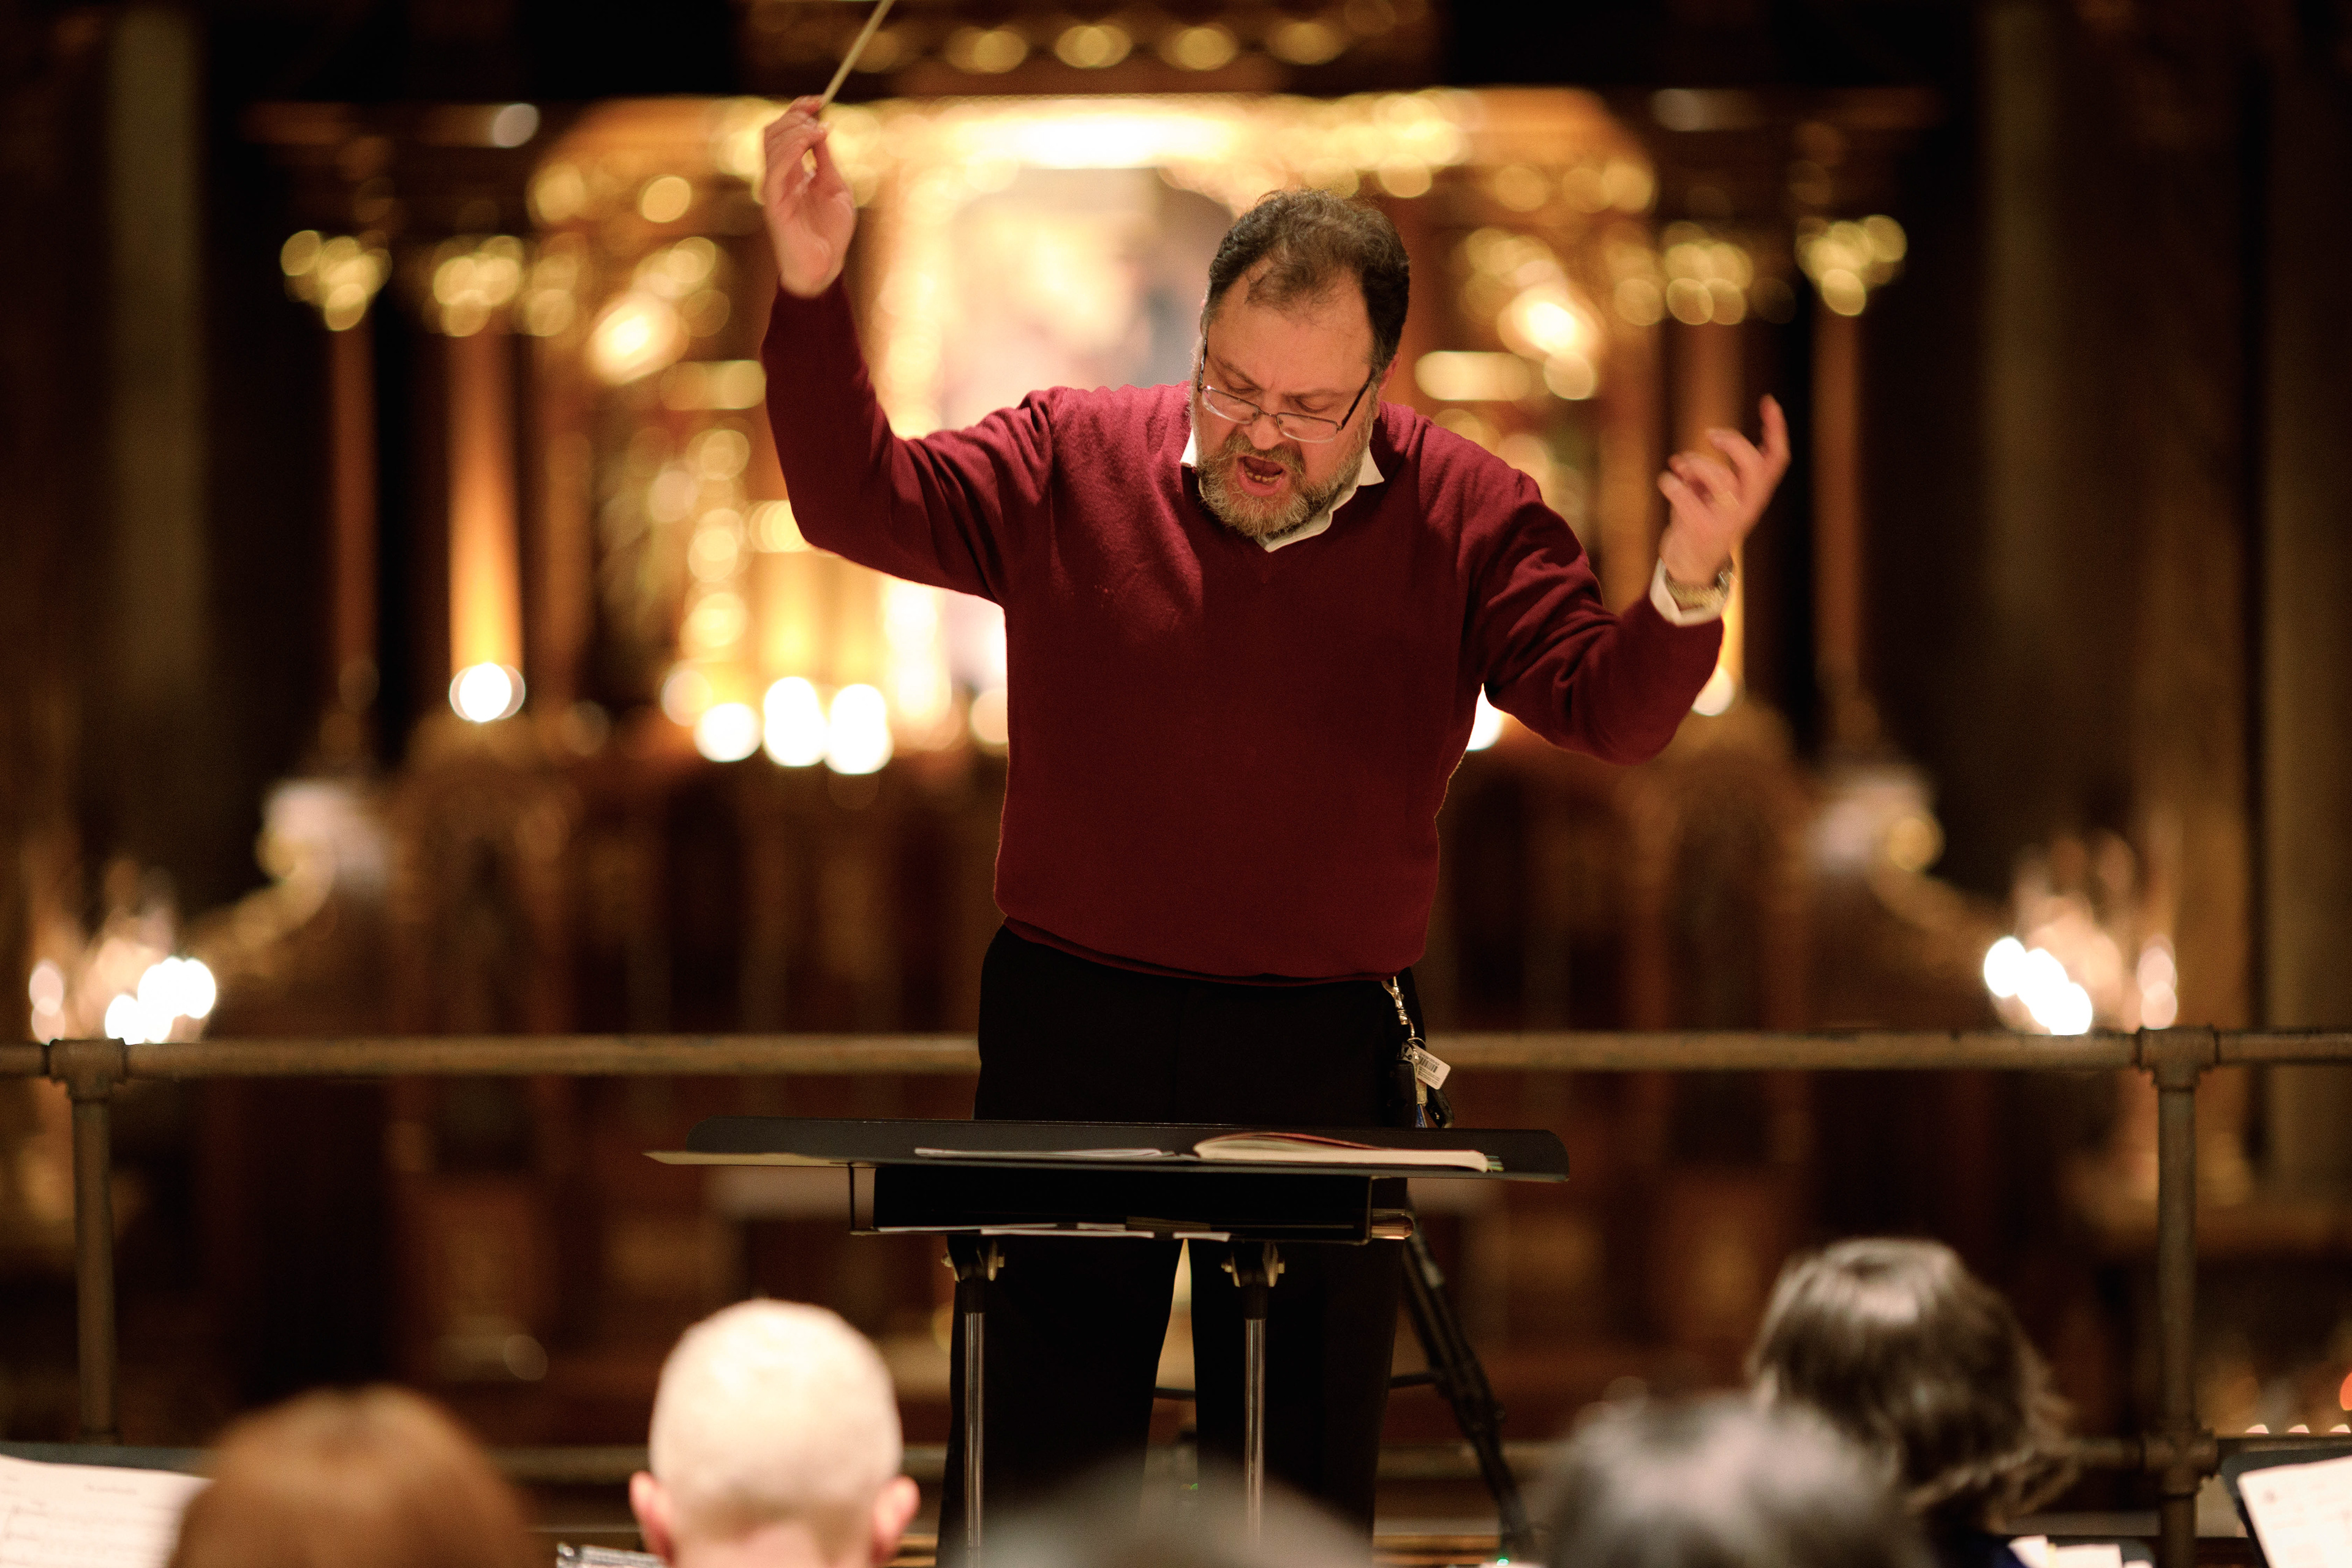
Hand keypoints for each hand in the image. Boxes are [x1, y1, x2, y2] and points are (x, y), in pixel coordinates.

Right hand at [760, 97, 856, 297]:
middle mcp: (779, 176)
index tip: (819, 100)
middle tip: (819, 114)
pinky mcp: (774, 203)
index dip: (798, 111)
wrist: (826, 268)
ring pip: (771, 144)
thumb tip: (823, 128)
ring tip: (819, 131)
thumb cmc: (831, 233)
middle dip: (795, 116)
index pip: (785, 132)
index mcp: (792, 171)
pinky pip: (775, 169)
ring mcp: (774, 188)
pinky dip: (791, 150)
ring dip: (796, 129)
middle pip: (774, 131)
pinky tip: (810, 143)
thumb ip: (826, 160)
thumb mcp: (836, 187)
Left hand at [1656, 395, 1790, 585]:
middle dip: (1732, 443)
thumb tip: (1679, 460)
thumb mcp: (1707, 495)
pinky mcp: (1703, 531)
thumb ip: (1701, 475)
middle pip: (1754, 466)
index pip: (1777, 459)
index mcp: (1754, 494)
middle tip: (1709, 434)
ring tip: (1679, 463)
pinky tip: (1666, 480)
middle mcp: (1747, 506)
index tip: (1768, 402)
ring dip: (1696, 462)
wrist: (1690, 569)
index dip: (1775, 429)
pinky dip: (1672, 484)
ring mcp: (1727, 520)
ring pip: (1721, 479)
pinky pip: (1688, 500)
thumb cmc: (1699, 524)